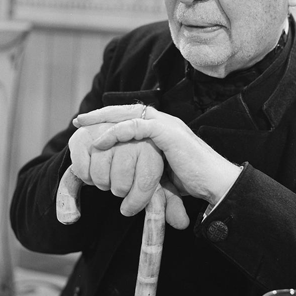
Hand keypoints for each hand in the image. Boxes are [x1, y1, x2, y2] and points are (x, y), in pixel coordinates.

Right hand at [68, 123, 163, 218]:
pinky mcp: (83, 135)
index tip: (128, 209)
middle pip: (120, 184)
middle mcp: (130, 138)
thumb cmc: (140, 165)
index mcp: (152, 147)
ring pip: (100, 178)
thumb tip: (182, 223)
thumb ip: (170, 202)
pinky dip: (85, 176)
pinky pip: (82, 169)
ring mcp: (106, 133)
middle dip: (119, 191)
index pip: (144, 183)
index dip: (136, 202)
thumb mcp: (160, 180)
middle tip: (120, 185)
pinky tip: (92, 170)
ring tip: (108, 175)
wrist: (119, 136)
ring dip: (102, 184)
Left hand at [74, 104, 241, 207]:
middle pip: (126, 110)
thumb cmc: (192, 181)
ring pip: (129, 114)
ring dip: (103, 119)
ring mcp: (166, 125)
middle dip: (101, 114)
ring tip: (83, 125)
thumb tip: (126, 185)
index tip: (88, 127)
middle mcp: (163, 122)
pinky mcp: (168, 133)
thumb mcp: (161, 173)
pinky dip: (117, 132)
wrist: (216, 184)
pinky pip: (137, 127)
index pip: (131, 117)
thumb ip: (145, 170)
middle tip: (79, 121)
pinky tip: (101, 141)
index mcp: (162, 129)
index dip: (109, 119)